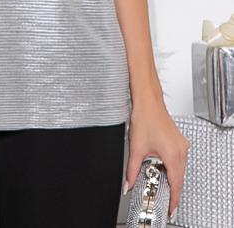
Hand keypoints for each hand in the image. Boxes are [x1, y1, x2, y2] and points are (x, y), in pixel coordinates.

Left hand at [125, 97, 189, 219]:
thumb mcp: (136, 148)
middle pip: (179, 177)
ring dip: (172, 177)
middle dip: (172, 189)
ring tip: (160, 184)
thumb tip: (129, 183)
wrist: (147, 101)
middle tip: (164, 199)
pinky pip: (179, 159)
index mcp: (173, 154)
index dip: (174, 199)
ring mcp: (181, 144)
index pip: (176, 184)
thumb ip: (132, 170)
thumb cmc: (145, 117)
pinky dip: (172, 167)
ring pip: (180, 169)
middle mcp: (180, 149)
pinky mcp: (178, 140)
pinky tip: (162, 167)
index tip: (171, 209)